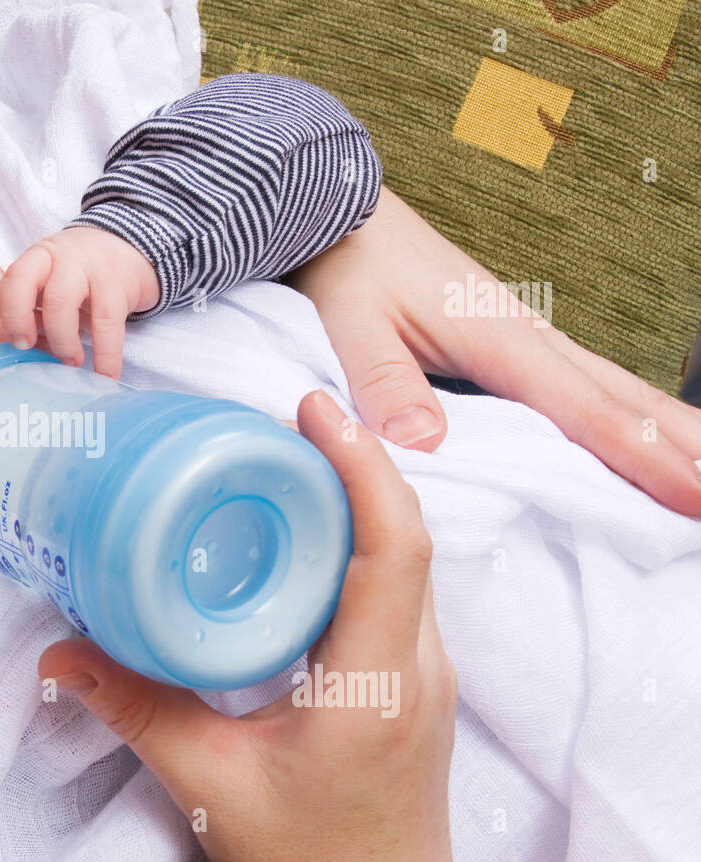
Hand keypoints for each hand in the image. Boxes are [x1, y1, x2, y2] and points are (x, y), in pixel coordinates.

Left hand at [0, 225, 159, 378]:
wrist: (131, 249)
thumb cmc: (83, 276)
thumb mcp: (55, 284)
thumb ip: (37, 310)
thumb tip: (29, 351)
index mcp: (39, 257)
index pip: (11, 279)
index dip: (9, 312)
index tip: (20, 342)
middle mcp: (60, 257)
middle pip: (26, 285)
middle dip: (22, 323)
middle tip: (34, 351)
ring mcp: (89, 267)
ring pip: (62, 302)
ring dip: (61, 341)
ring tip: (71, 363)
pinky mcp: (119, 285)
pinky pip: (108, 326)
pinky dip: (106, 357)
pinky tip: (105, 377)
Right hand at [40, 389, 456, 861]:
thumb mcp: (211, 786)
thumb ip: (135, 713)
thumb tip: (58, 654)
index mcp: (376, 683)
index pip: (394, 548)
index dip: (362, 466)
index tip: (314, 410)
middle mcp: (417, 666)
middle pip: (404, 535)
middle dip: (351, 463)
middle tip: (283, 420)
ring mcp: (423, 672)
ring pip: (404, 558)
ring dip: (356, 500)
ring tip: (287, 463)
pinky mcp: (410, 678)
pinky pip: (394, 588)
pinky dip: (354, 544)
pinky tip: (300, 540)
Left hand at [283, 185, 700, 517]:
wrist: (344, 217)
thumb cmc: (353, 269)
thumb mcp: (354, 325)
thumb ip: (386, 381)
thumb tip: (425, 440)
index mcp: (501, 340)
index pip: (586, 411)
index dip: (642, 458)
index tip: (692, 497)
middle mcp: (531, 338)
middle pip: (624, 399)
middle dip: (681, 448)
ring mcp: (529, 337)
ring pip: (615, 388)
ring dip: (667, 428)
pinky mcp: (514, 341)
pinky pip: (586, 384)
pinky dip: (627, 412)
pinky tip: (639, 431)